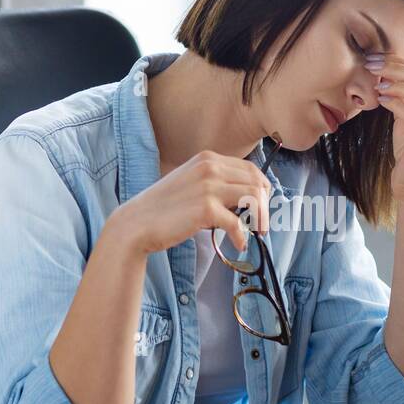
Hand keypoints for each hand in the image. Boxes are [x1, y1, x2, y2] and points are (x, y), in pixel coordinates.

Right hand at [107, 150, 271, 256]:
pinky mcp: (205, 208)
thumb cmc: (164, 208)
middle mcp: (210, 167)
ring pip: (254, 198)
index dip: (263, 190)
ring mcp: (208, 186)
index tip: (263, 207)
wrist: (137, 223)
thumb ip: (216, 183)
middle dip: (265, 206)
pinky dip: (242, 236)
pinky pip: (237, 223)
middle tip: (262, 224)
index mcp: (208, 159)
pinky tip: (239, 244)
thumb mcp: (192, 183)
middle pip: (257, 183)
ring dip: (259, 219)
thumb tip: (247, 199)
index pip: (251, 169)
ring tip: (255, 233)